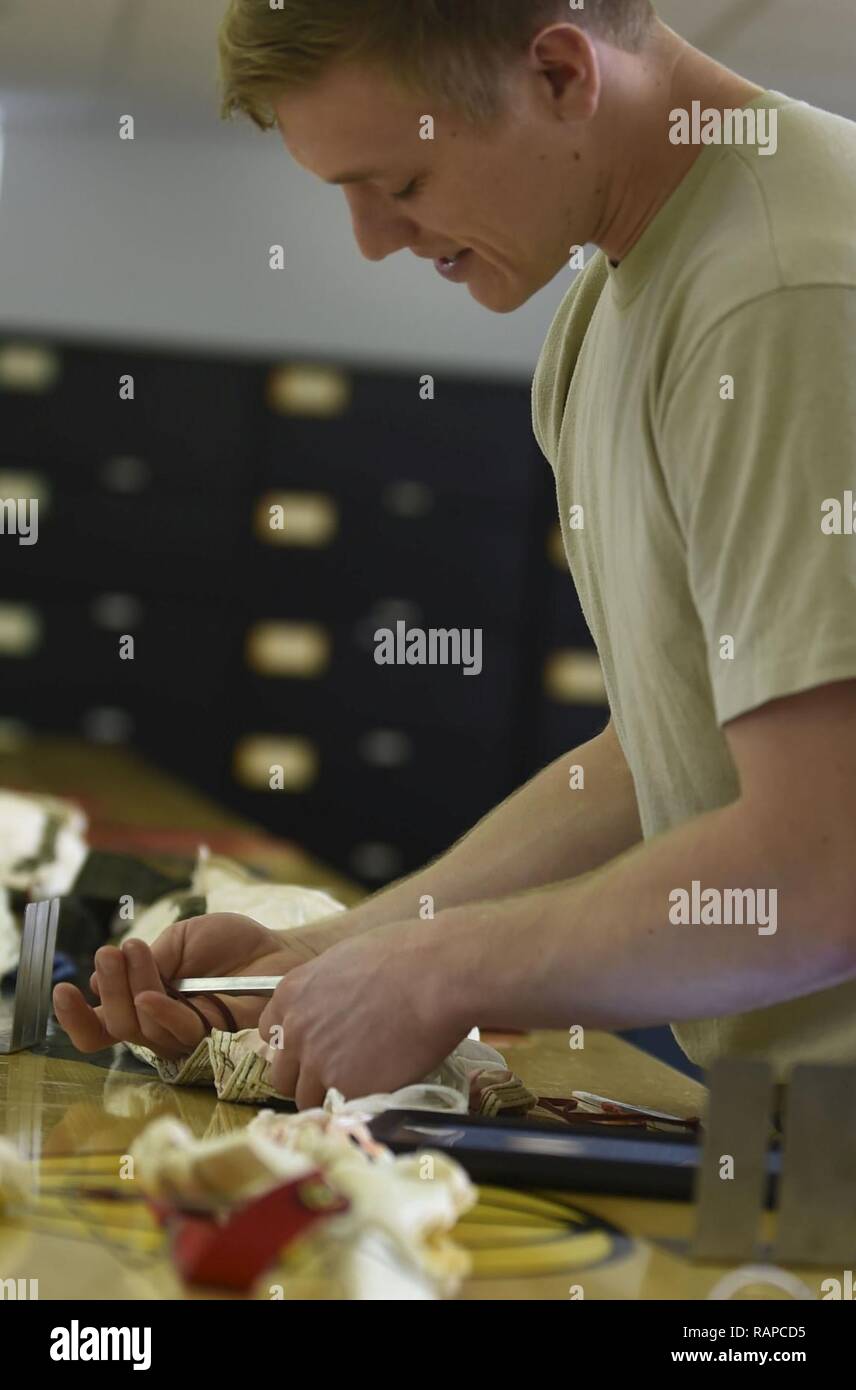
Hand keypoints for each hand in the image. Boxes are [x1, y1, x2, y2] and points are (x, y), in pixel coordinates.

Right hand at [53, 912, 314, 1060]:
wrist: (280, 949)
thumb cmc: (233, 944)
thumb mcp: (180, 939)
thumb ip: (149, 961)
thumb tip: (105, 979)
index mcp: (147, 1001)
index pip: (104, 1023)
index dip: (78, 1017)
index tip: (60, 991)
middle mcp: (161, 1025)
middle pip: (117, 1028)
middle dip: (107, 989)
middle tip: (112, 952)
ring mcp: (187, 1037)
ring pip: (141, 1031)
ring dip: (130, 990)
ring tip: (135, 952)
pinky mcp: (214, 1045)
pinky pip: (177, 1036)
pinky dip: (160, 1013)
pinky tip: (154, 994)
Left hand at [257, 919, 467, 1108]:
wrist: (436, 975)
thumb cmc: (404, 953)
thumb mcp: (347, 959)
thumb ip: (326, 989)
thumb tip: (335, 1004)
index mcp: (291, 993)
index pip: (271, 1032)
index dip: (294, 1042)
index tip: (314, 1045)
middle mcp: (297, 1030)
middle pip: (282, 1073)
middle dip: (305, 1075)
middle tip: (338, 1069)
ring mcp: (320, 1062)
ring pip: (307, 1098)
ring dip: (329, 1095)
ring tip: (362, 1083)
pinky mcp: (349, 1088)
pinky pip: (345, 1106)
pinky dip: (361, 1099)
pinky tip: (385, 1082)